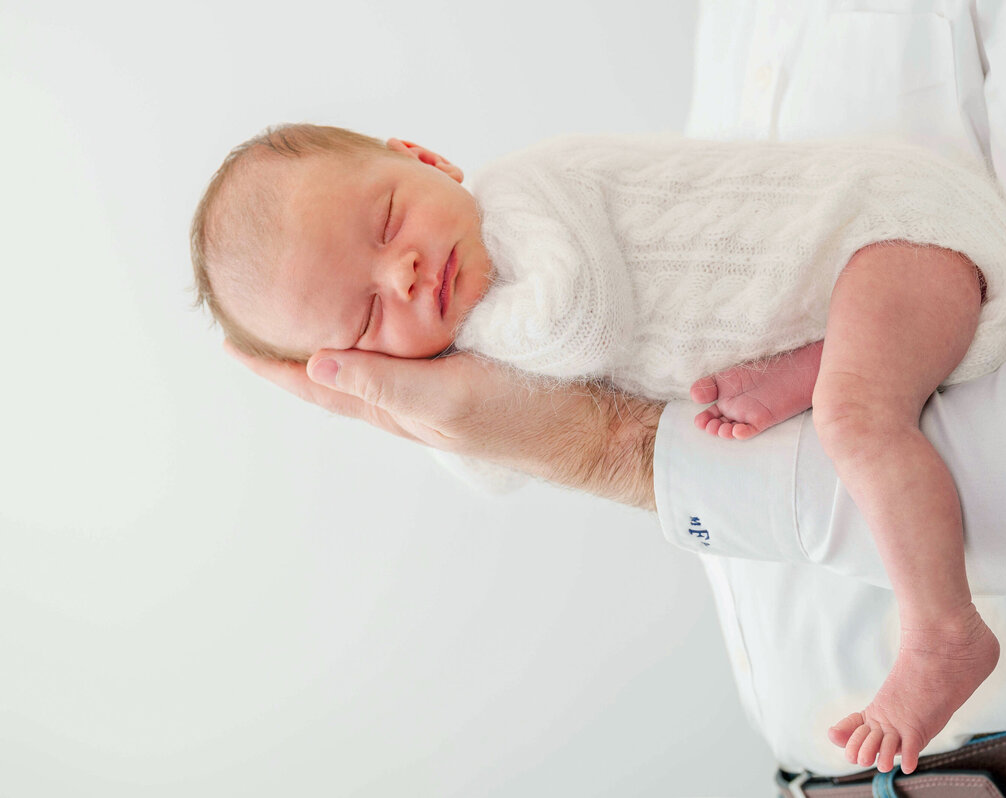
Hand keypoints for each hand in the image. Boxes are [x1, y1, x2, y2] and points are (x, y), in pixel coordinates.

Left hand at [225, 341, 662, 509]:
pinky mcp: (464, 359)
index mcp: (392, 403)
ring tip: (309, 302)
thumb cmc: (517, 417)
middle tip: (258, 311)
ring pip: (370, 348)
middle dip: (294, 342)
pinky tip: (388, 303)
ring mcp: (434, 376)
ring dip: (336, 326)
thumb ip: (384, 383)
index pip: (316, 381)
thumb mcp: (446, 400)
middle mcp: (405, 390)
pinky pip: (408, 337)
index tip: (228, 340)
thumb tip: (315, 360)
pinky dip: (385, 317)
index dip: (271, 364)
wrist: (582, 423)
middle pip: (335, 365)